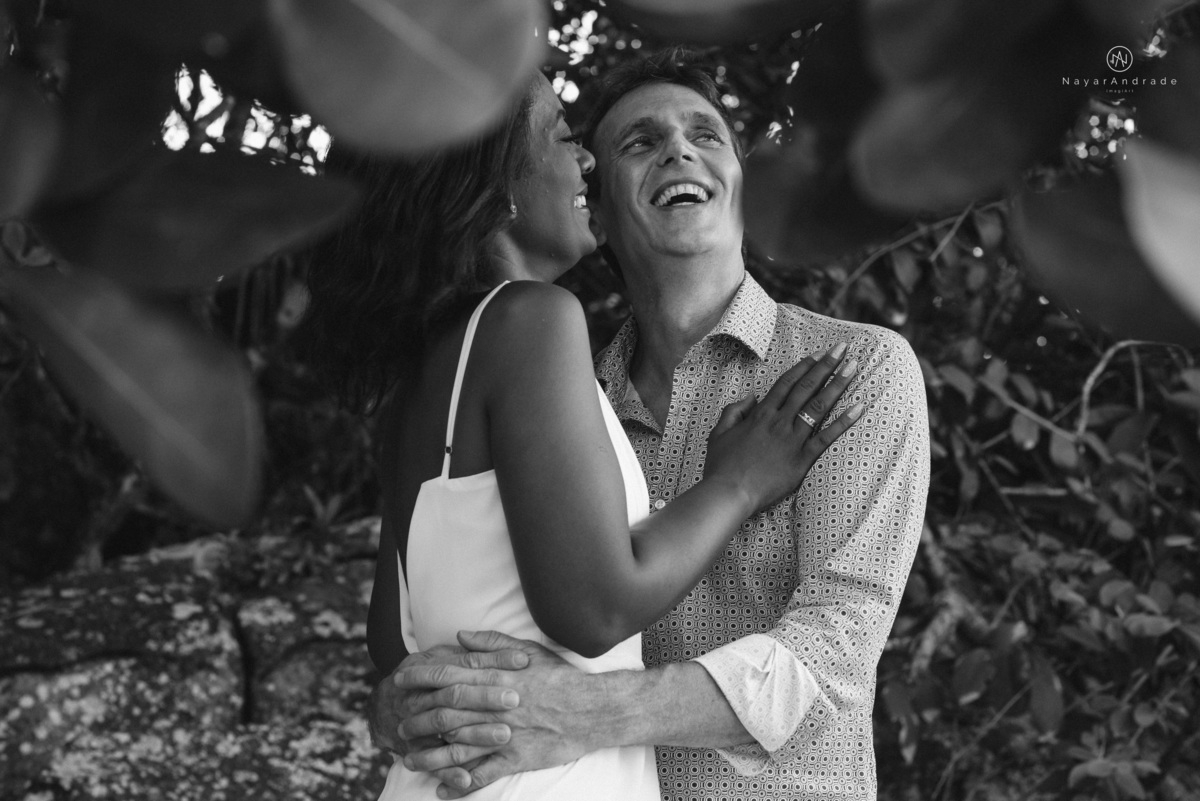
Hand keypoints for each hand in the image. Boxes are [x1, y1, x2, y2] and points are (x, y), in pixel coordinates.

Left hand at [396, 630, 604, 797]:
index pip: (448, 677)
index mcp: (495, 679)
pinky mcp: (516, 758)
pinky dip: (461, 784)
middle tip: (399, 724)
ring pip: (457, 749)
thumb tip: (459, 637)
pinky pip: (483, 775)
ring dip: (430, 756)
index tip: (400, 680)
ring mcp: (504, 735)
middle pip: (445, 715)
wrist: (593, 709)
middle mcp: (494, 707)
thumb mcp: (528, 651)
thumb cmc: (560, 678)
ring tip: (409, 760)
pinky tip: (442, 790)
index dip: (420, 679)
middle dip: (417, 719)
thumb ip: (491, 644)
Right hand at [705, 342, 862, 511]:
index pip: (786, 384)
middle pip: (807, 388)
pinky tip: (859, 407)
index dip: (803, 367)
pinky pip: (827, 437)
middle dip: (826, 366)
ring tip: (853, 367)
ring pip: (819, 406)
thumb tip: (752, 396)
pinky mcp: (802, 459)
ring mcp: (793, 440)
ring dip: (838, 384)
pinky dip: (844, 422)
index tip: (817, 355)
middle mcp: (779, 422)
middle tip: (842, 349)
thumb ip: (734, 411)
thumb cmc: (721, 466)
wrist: (729, 492)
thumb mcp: (719, 433)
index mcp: (760, 415)